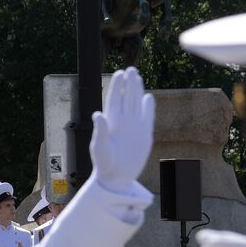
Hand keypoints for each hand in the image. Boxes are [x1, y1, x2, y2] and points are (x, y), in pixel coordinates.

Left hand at [89, 67, 154, 190]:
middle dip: (127, 84)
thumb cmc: (104, 164)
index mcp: (111, 122)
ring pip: (135, 105)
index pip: (114, 100)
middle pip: (125, 98)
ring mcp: (133, 127)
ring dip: (136, 91)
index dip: (116, 86)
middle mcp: (122, 122)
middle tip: (130, 69)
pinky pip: (146, 118)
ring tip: (137, 77)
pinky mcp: (144, 135)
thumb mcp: (100, 148)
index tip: (120, 73)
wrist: (116, 177)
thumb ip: (101, 131)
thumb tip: (98, 114)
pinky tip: (148, 97)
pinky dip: (147, 108)